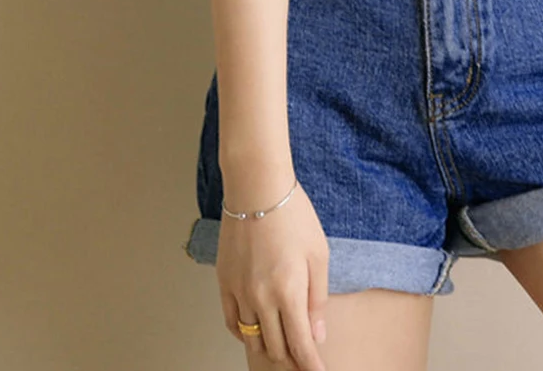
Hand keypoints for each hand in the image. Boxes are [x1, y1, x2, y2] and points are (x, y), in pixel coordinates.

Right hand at [217, 180, 329, 370]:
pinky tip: (256, 331)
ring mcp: (239, 292)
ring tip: (282, 350)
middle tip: (303, 360)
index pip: (300, 345)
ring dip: (268, 349)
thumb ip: (318, 298)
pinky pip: (232, 323)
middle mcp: (261, 298)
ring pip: (252, 339)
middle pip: (275, 348)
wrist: (257, 189)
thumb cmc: (293, 215)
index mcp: (289, 292)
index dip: (310, 365)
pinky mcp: (224, 283)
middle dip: (291, 359)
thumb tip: (317, 334)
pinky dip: (244, 334)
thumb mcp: (318, 254)